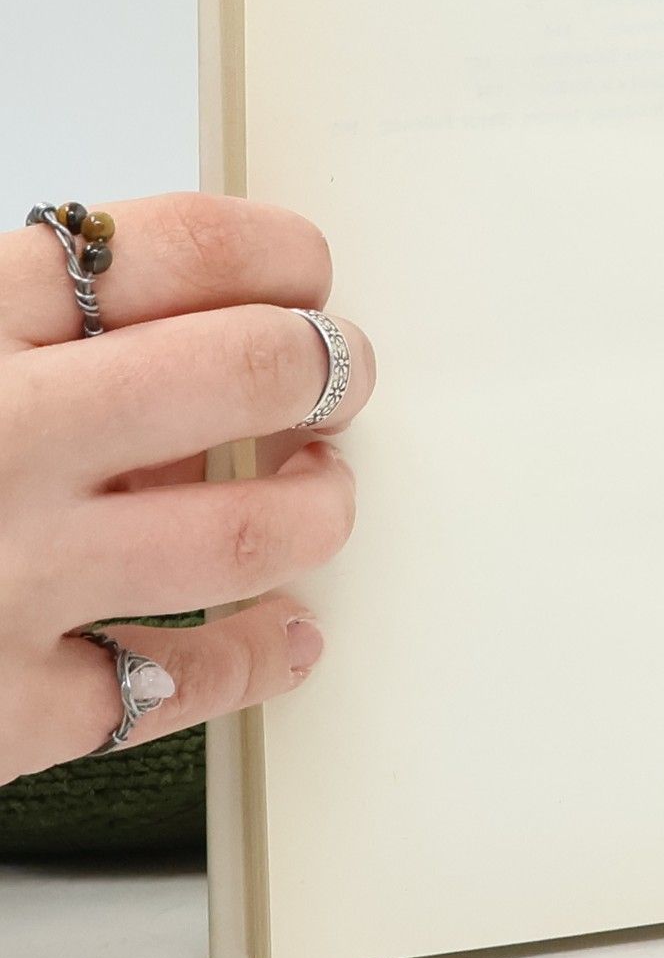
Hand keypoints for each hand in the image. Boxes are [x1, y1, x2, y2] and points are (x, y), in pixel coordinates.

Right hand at [0, 194, 372, 783]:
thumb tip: (156, 298)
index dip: (278, 252)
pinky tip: (285, 633)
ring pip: (257, 526)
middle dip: (328, 363)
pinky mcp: (7, 712)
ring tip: (318, 489)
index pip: (171, 245)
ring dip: (322, 503)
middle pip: (251, 367)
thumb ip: (1, 317)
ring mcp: (8, 580)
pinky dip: (263, 657)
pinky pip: (190, 682)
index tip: (306, 272)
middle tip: (336, 374)